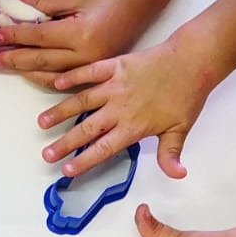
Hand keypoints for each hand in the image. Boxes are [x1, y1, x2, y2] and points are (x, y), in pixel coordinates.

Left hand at [0, 0, 168, 86]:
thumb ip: (46, 4)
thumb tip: (18, 2)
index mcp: (81, 33)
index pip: (39, 37)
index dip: (15, 36)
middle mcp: (87, 55)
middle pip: (41, 61)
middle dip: (14, 60)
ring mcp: (92, 67)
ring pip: (51, 77)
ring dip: (26, 72)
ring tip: (6, 67)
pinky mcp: (96, 71)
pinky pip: (65, 81)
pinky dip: (45, 78)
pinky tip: (30, 73)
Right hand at [40, 26, 217, 179]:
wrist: (193, 60)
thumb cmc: (187, 95)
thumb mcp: (181, 129)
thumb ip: (171, 154)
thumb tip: (177, 175)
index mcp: (134, 126)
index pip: (104, 148)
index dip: (84, 161)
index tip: (67, 171)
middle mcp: (120, 108)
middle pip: (87, 129)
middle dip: (64, 144)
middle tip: (46, 154)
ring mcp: (116, 85)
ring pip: (82, 101)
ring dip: (60, 112)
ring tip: (42, 123)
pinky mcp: (116, 65)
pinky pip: (90, 72)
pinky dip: (73, 77)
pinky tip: (57, 83)